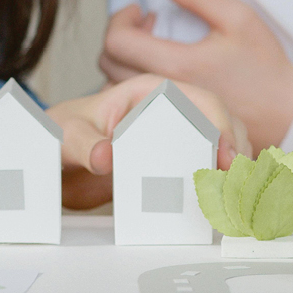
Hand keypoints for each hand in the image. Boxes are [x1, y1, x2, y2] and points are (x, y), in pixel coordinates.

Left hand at [47, 74, 243, 209]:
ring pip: (223, 143)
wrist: (56, 157)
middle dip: (236, 151)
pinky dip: (223, 181)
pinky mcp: (178, 159)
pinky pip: (210, 165)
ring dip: (235, 168)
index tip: (225, 157)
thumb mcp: (67, 135)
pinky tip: (225, 201)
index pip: (200, 99)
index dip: (220, 125)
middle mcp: (172, 109)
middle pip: (222, 121)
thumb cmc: (63, 133)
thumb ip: (83, 144)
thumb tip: (104, 156)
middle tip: (235, 185)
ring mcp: (178, 134)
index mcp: (151, 91)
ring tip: (233, 196)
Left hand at [102, 0, 292, 153]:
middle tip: (148, 25)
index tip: (140, 10)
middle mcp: (162, 95)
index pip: (116, 41)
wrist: (287, 116)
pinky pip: (131, 105)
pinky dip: (132, 85)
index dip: (119, 18)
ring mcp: (163, 116)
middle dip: (120, 36)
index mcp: (176, 66)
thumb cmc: (264, 66)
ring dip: (124, 60)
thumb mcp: (239, 17)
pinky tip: (158, 72)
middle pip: (107, 64)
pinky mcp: (167, 129)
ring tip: (153, 45)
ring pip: (115, 86)